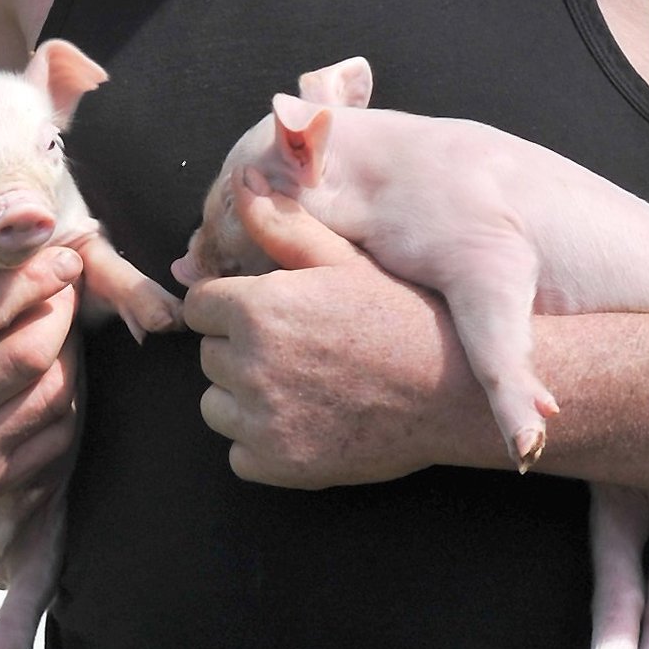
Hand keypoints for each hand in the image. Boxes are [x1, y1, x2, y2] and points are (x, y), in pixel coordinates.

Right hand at [0, 219, 83, 502]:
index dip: (35, 277)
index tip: (66, 254)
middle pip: (30, 351)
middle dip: (61, 310)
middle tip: (69, 285)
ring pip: (52, 393)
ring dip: (69, 351)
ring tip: (59, 323)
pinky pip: (55, 435)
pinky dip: (65, 397)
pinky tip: (53, 369)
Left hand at [182, 190, 499, 485]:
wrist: (450, 391)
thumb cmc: (399, 315)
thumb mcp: (341, 260)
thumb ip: (280, 226)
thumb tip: (240, 183)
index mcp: (257, 307)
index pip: (198, 305)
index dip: (231, 306)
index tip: (270, 313)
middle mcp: (251, 364)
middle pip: (208, 354)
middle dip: (239, 349)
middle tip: (298, 349)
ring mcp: (264, 420)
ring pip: (217, 405)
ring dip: (244, 399)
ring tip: (301, 385)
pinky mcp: (279, 465)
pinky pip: (240, 455)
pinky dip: (263, 444)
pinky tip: (307, 422)